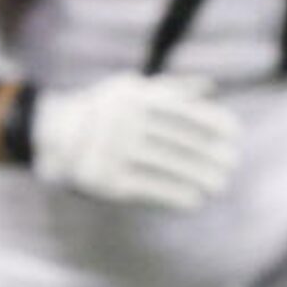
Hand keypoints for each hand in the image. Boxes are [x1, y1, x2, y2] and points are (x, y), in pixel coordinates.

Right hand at [31, 72, 239, 210]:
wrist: (51, 137)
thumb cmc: (104, 112)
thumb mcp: (131, 91)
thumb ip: (171, 89)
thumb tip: (211, 86)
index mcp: (133, 96)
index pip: (181, 109)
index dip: (211, 122)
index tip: (235, 135)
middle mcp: (122, 119)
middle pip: (178, 140)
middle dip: (209, 155)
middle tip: (231, 166)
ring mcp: (111, 149)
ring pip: (167, 165)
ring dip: (198, 177)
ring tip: (219, 186)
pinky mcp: (104, 179)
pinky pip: (148, 188)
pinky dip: (175, 195)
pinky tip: (195, 200)